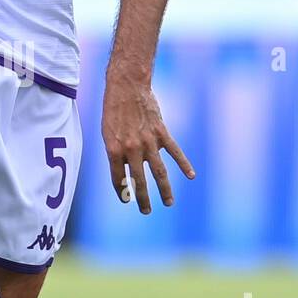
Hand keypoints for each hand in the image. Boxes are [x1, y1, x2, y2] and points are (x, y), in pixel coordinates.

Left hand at [101, 80, 194, 212]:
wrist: (127, 86)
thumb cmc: (113, 109)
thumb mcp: (107, 132)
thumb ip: (116, 152)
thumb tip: (125, 171)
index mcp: (114, 149)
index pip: (118, 178)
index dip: (121, 191)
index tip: (126, 199)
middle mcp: (131, 149)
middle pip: (139, 180)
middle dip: (143, 198)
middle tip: (146, 211)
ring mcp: (148, 141)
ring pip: (158, 172)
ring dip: (164, 190)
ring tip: (168, 203)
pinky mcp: (161, 132)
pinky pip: (175, 151)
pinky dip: (184, 164)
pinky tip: (191, 175)